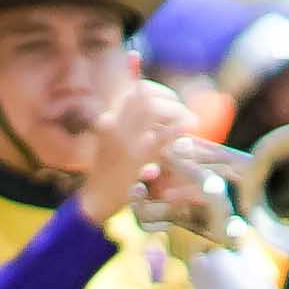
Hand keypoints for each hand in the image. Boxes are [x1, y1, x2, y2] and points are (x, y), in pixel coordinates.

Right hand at [77, 80, 196, 227]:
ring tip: (191, 121)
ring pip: (153, 110)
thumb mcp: (114, 143)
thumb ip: (131, 126)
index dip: (159, 90)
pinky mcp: (135, 157)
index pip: (136, 91)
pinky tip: (188, 127)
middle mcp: (115, 125)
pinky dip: (176, 128)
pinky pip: (160, 136)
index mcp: (110, 120)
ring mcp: (124, 139)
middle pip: (146, 97)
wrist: (97, 198)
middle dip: (171, 100)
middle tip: (185, 113)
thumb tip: (156, 113)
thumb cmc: (109, 171)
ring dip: (176, 111)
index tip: (173, 100)